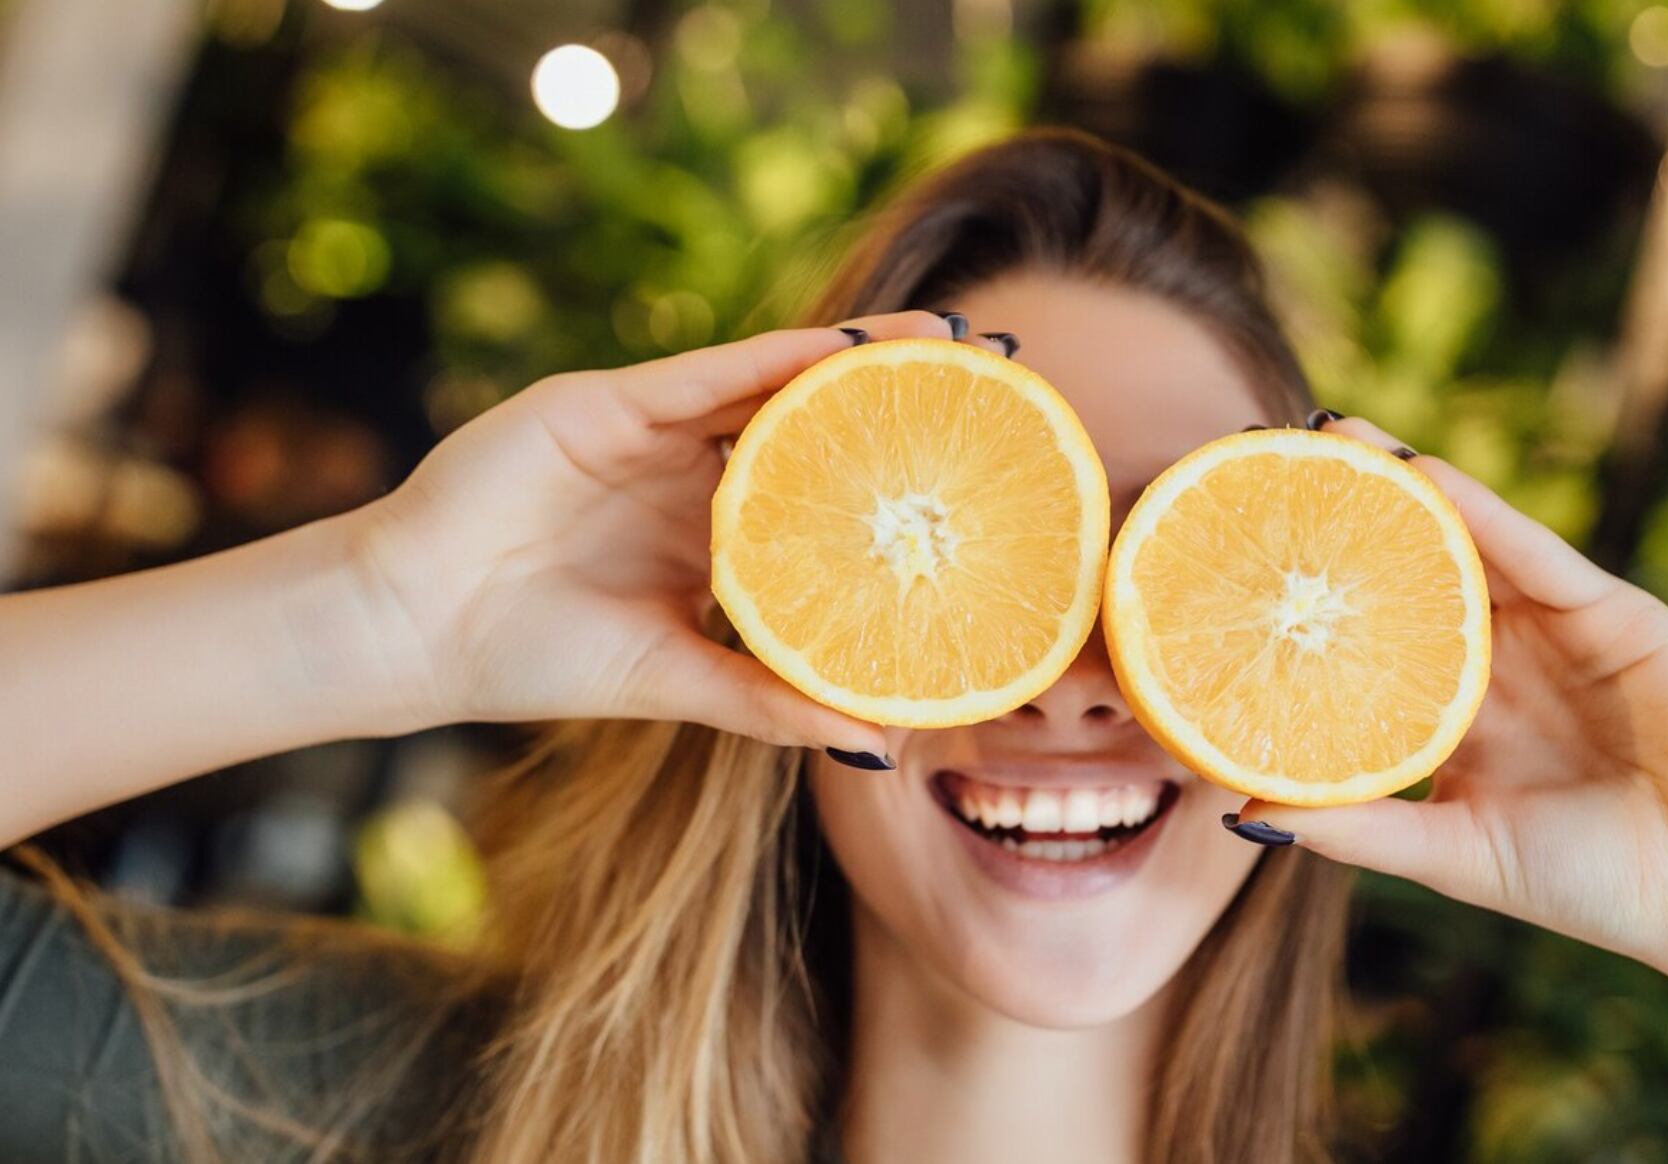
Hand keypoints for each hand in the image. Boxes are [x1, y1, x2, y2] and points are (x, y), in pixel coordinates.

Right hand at [339, 312, 970, 751]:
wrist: (415, 630)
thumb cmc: (533, 659)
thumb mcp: (677, 680)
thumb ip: (769, 702)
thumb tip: (875, 745)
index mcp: (710, 535)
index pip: (824, 494)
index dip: (897, 480)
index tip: (984, 478)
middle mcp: (693, 474)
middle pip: (816, 424)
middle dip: (899, 404)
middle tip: (998, 384)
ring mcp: (653, 433)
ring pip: (776, 380)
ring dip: (859, 359)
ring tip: (949, 343)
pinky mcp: (608, 403)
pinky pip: (713, 373)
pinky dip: (782, 357)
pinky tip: (849, 344)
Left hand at [1235, 417, 1667, 982]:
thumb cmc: (1586, 882)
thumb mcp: (1452, 854)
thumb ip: (1359, 830)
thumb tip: (1242, 813)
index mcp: (1454, 708)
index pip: (1370, 633)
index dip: (1311, 591)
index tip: (1235, 550)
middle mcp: (1498, 656)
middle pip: (1409, 567)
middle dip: (1346, 512)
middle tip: (1268, 453)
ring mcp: (1556, 628)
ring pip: (1467, 540)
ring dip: (1404, 484)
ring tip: (1332, 435)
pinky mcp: (1614, 613)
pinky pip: (1536, 554)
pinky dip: (1482, 511)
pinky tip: (1427, 474)